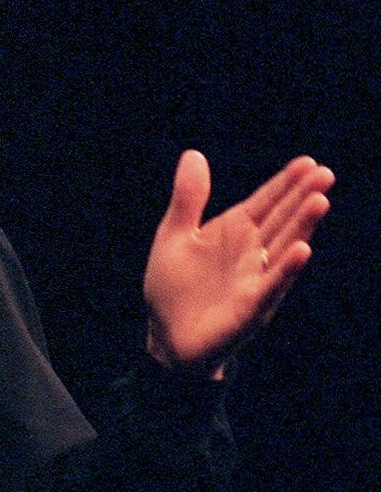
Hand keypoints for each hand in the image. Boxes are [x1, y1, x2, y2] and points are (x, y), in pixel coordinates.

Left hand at [142, 151, 332, 374]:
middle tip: (325, 174)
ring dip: (302, 226)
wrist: (166, 336)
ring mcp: (254, 279)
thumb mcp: (174, 235)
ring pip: (282, 248)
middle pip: (281, 220)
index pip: (265, 202)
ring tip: (320, 201)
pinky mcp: (250, 307)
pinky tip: (301, 250)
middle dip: (302, 197)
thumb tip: (194, 154)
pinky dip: (285, 268)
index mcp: (234, 232)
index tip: (308, 162)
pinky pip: (270, 285)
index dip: (285, 183)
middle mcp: (252, 253)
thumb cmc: (174, 286)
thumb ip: (188, 198)